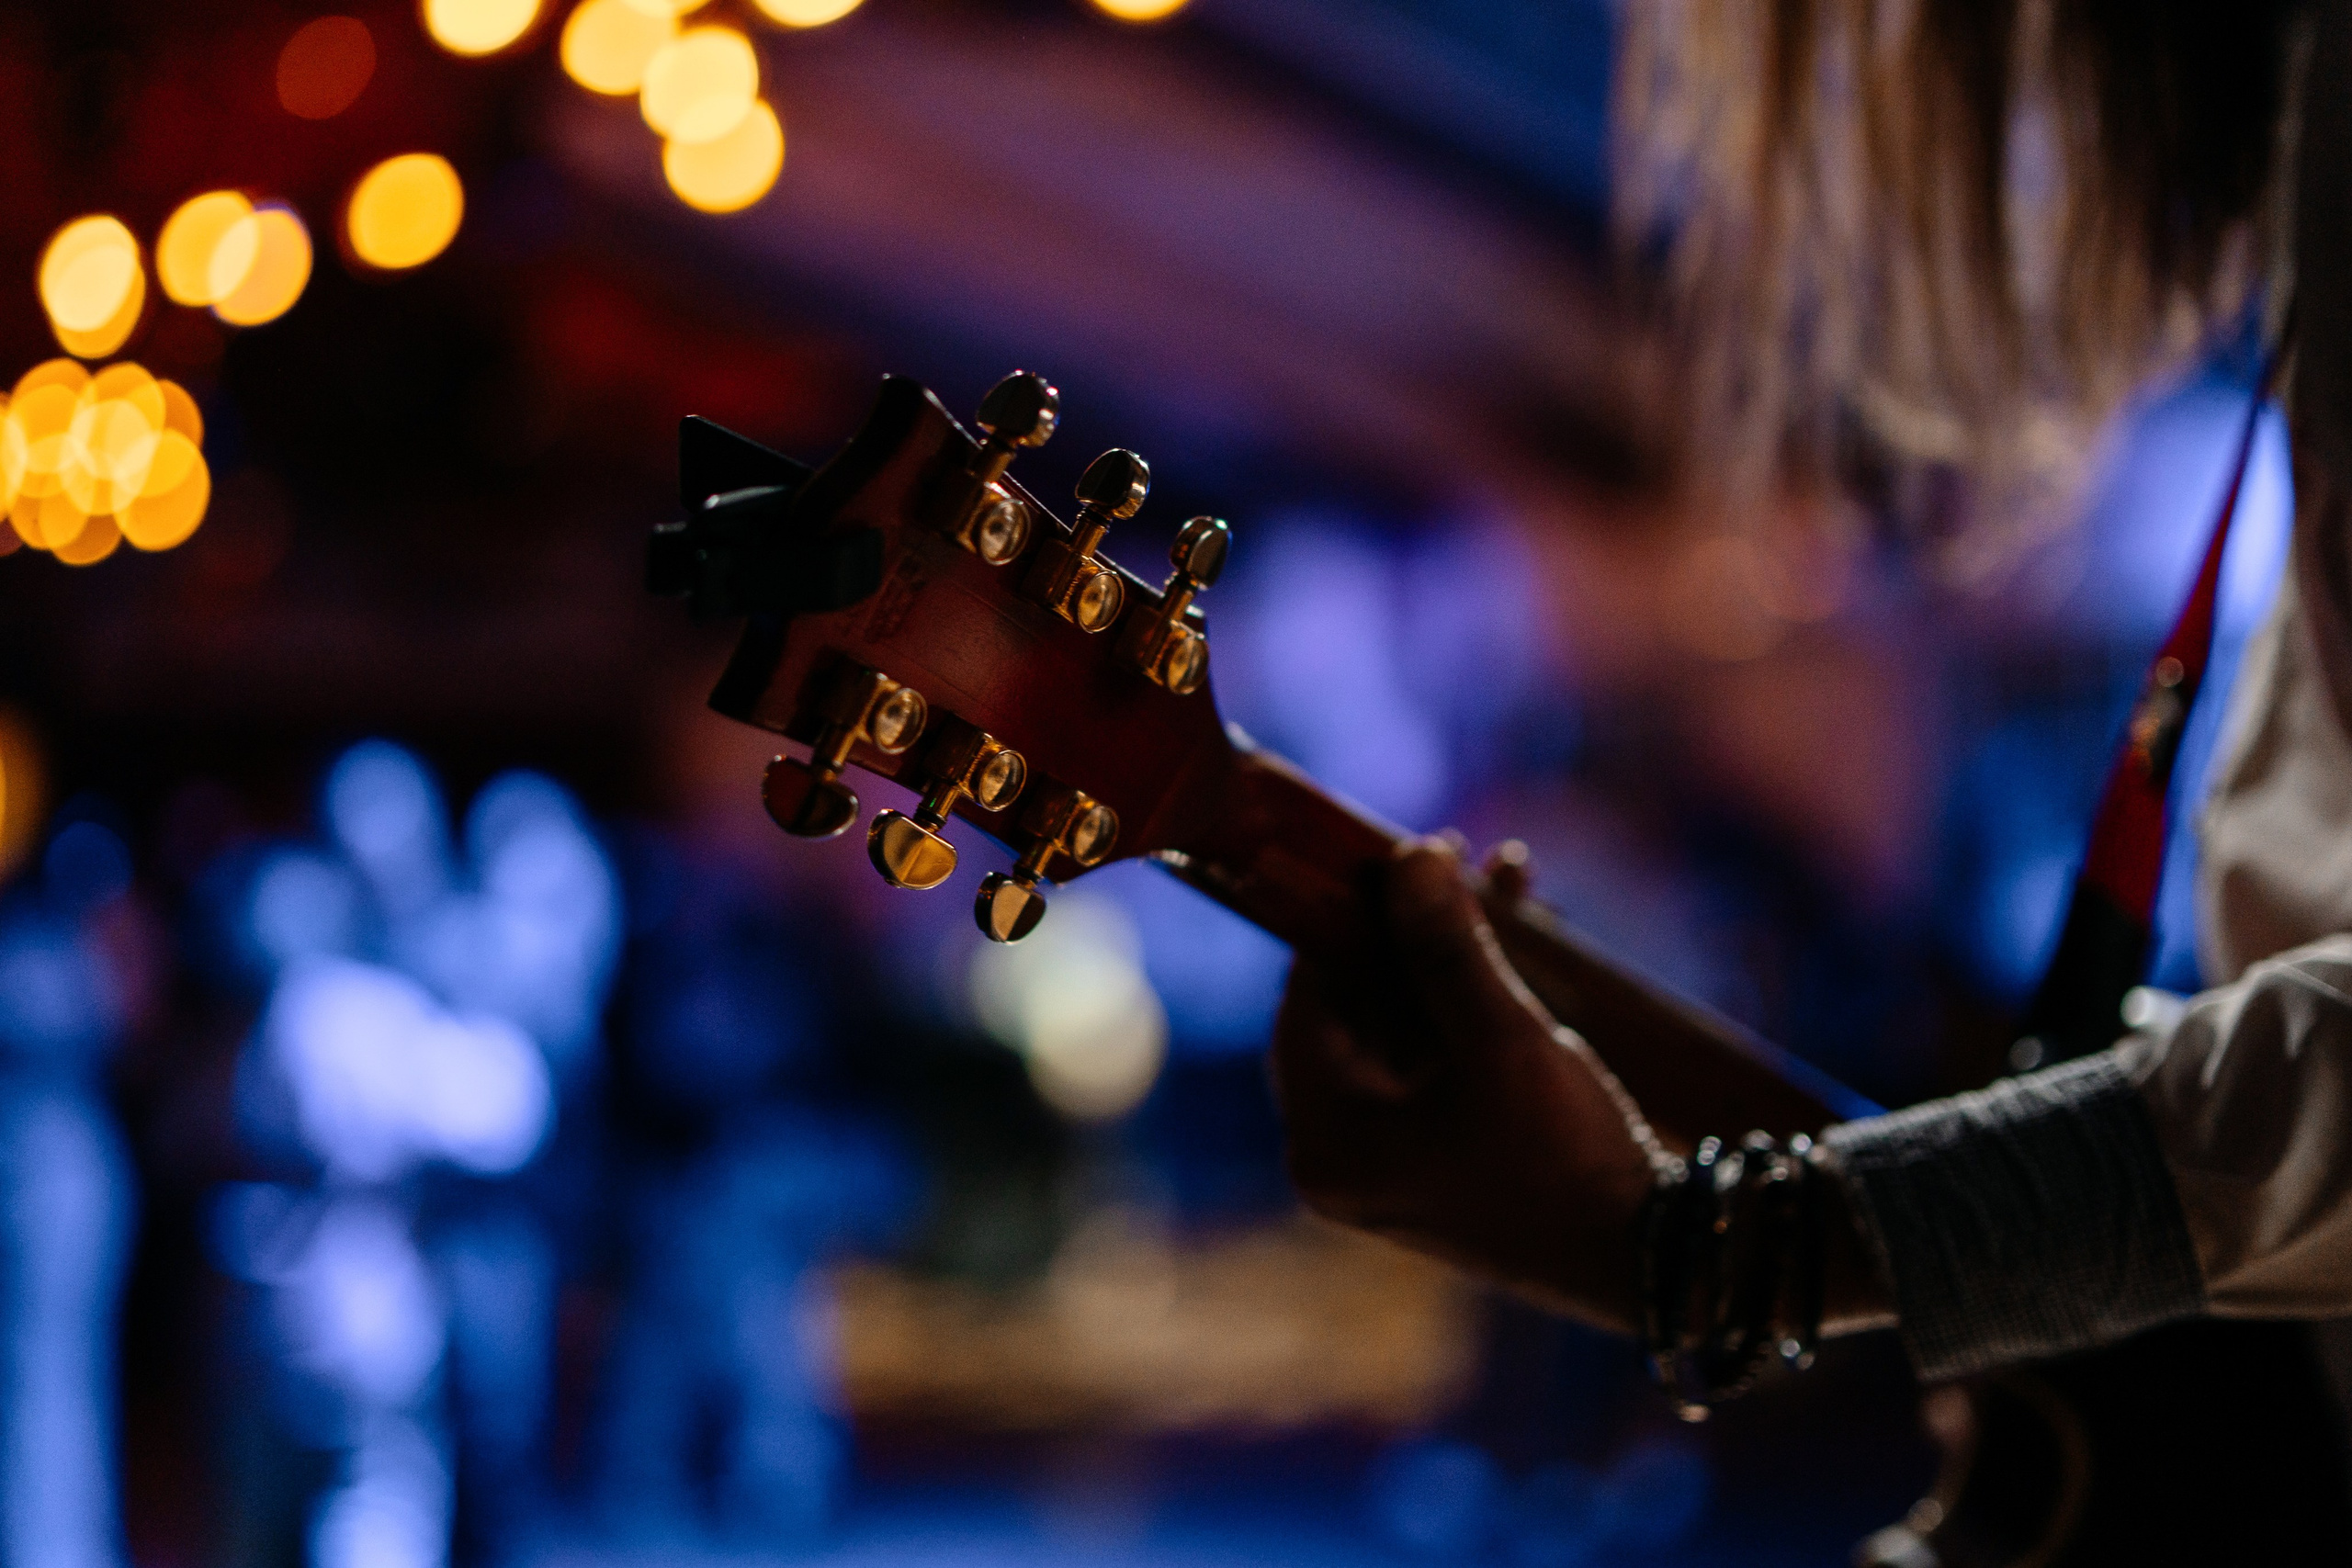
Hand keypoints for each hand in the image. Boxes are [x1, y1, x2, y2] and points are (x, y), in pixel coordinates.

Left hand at [1270, 836, 1662, 1331]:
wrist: (1658, 1259)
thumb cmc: (1565, 1159)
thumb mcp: (1502, 1041)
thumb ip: (1446, 948)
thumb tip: (1407, 855)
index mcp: (1328, 1147)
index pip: (1306, 1009)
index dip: (1346, 926)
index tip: (1390, 858)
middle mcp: (1348, 1158)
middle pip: (1359, 1011)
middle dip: (1415, 929)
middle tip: (1453, 857)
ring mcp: (1401, 1158)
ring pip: (1410, 1024)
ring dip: (1456, 952)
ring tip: (1508, 874)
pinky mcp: (1452, 1152)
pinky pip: (1447, 1056)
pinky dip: (1480, 999)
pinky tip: (1531, 931)